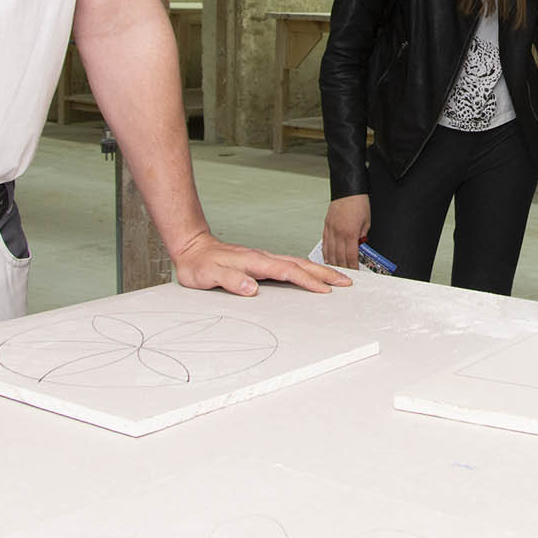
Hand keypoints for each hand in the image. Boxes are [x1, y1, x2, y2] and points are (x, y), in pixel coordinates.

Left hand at [172, 231, 349, 295]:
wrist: (192, 247)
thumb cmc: (199, 264)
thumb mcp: (208, 275)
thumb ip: (230, 281)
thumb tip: (252, 288)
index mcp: (254, 261)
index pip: (287, 271)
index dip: (307, 281)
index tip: (324, 290)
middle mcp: (262, 258)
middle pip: (300, 264)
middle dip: (325, 273)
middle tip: (346, 281)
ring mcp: (263, 259)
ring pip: (298, 262)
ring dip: (319, 270)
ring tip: (337, 277)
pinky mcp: (261, 262)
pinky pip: (290, 264)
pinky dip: (306, 269)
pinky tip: (310, 274)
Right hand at [322, 195, 369, 269]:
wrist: (348, 189)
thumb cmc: (358, 202)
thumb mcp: (367, 221)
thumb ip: (362, 235)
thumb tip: (360, 245)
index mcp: (350, 233)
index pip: (351, 256)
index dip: (353, 266)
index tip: (355, 271)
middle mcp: (338, 233)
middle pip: (339, 257)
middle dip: (343, 268)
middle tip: (346, 274)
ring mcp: (330, 230)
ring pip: (329, 252)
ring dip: (333, 262)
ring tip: (336, 270)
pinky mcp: (326, 226)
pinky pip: (324, 243)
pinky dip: (326, 253)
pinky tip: (327, 258)